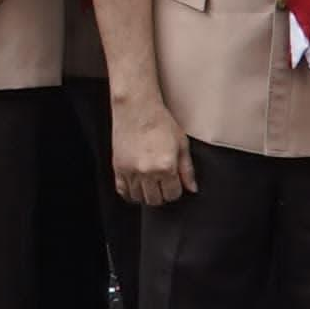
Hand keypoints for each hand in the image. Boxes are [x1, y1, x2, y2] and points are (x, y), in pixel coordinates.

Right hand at [110, 91, 197, 206]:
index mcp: (166, 167)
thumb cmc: (160, 122)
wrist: (136, 108)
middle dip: (162, 195)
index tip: (175, 184)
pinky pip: (122, 191)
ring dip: (146, 195)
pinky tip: (136, 186)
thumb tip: (192, 188)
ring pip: (139, 198)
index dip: (176, 191)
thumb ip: (187, 169)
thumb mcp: (181, 144)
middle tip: (163, 185)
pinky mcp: (118, 167)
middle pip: (155, 200)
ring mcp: (130, 171)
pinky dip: (130, 193)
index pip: (172, 194)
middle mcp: (147, 172)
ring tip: (150, 185)